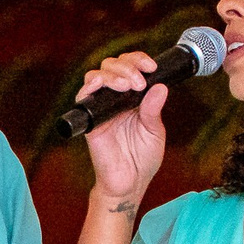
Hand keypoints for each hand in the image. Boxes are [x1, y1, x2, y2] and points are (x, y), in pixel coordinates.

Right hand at [77, 51, 168, 210]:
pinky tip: (99, 84)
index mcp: (132, 97)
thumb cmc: (143, 159)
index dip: (139, 60)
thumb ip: (154, 109)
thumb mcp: (154, 131)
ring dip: (112, 74)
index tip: (151, 67)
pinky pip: (83, 97)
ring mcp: (101, 108)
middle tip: (139, 82)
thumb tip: (160, 86)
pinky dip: (89, 86)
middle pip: (112, 66)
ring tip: (127, 85)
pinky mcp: (90, 121)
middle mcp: (115, 99)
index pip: (131, 67)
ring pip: (97, 75)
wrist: (129, 183)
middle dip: (127, 66)